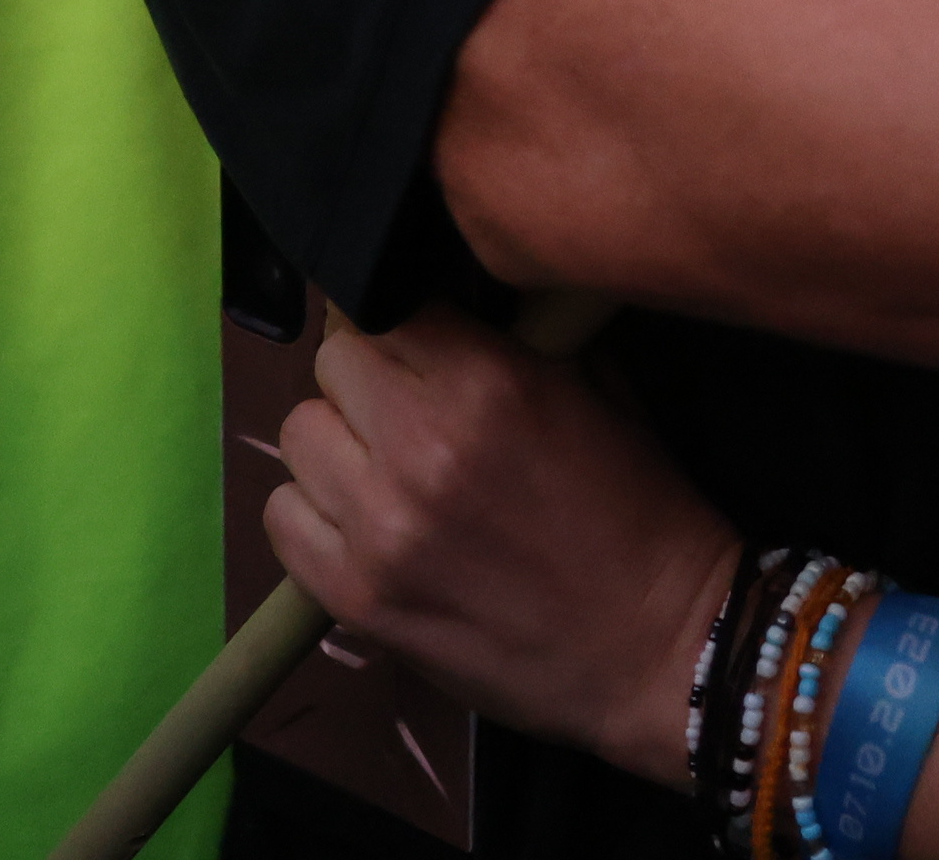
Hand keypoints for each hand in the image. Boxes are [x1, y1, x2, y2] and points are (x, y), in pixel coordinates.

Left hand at [259, 311, 738, 781]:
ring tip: (387, 471)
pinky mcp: (356, 598)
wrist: (656, 645)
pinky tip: (365, 525)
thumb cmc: (639, 511)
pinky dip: (314, 516)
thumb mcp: (599, 386)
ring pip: (297, 437)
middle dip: (368, 378)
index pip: (382, 304)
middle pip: (330, 364)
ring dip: (338, 446)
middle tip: (408, 410)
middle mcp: (420, 447)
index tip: (419, 343)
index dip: (403, 322)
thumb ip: (518, 333)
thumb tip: (450, 294)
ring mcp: (380, 528)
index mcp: (487, 381)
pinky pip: (282, 522)